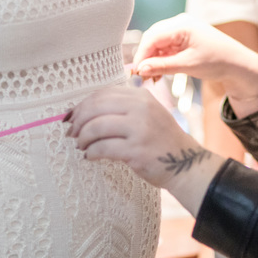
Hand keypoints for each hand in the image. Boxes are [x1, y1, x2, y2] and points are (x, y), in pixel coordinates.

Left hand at [67, 84, 221, 214]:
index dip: (82, 105)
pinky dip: (91, 152)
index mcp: (141, 96)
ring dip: (83, 138)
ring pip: (96, 127)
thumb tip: (82, 111)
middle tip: (71, 133)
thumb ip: (122, 107)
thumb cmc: (160, 139)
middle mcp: (140, 108)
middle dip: (78, 121)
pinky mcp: (136, 150)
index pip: (102, 94)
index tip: (71, 117)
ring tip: (81, 146)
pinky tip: (90, 156)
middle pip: (96, 108)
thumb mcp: (147, 113)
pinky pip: (103, 148)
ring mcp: (139, 128)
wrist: (185, 162)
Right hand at [133, 14, 257, 94]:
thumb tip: (140, 70)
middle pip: (152, 39)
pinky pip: (165, 48)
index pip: (152, 37)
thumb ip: (163, 66)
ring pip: (157, 44)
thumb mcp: (188, 65)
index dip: (141, 55)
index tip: (135, 72)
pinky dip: (160, 60)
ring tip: (151, 79)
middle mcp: (180, 24)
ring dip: (152, 61)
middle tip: (141, 77)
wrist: (237, 63)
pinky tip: (158, 74)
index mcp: (182, 25)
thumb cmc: (217, 61)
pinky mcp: (183, 39)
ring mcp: (181, 30)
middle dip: (145, 58)